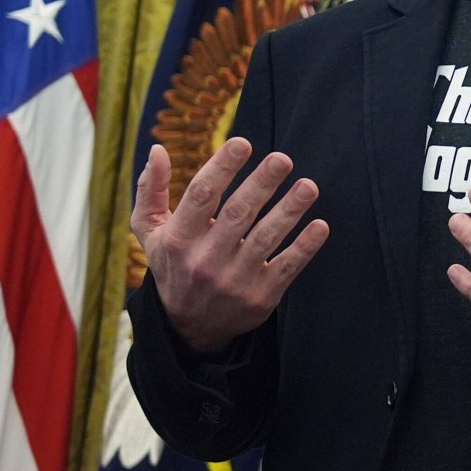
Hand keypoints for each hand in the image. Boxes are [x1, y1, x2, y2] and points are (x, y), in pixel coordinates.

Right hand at [129, 137, 328, 355]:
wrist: (190, 327)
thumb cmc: (173, 265)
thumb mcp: (150, 232)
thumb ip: (151, 191)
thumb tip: (157, 150)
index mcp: (178, 238)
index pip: (202, 195)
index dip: (222, 167)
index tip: (242, 143)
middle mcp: (205, 259)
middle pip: (238, 213)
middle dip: (262, 184)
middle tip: (283, 158)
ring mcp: (234, 279)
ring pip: (266, 238)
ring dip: (290, 210)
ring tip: (309, 186)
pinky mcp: (260, 297)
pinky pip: (287, 267)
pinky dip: (305, 247)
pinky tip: (320, 225)